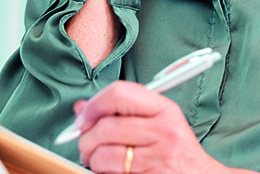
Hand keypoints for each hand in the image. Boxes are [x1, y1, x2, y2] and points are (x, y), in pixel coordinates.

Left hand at [75, 81, 228, 173]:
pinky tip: (112, 172)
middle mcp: (164, 131)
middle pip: (105, 127)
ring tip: (99, 161)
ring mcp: (160, 158)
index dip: (93, 105)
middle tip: (86, 147)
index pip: (118, 94)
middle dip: (85, 140)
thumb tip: (82, 109)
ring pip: (104, 155)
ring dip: (93, 161)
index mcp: (164, 109)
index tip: (82, 119)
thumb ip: (122, 112)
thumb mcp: (159, 123)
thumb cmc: (178, 152)